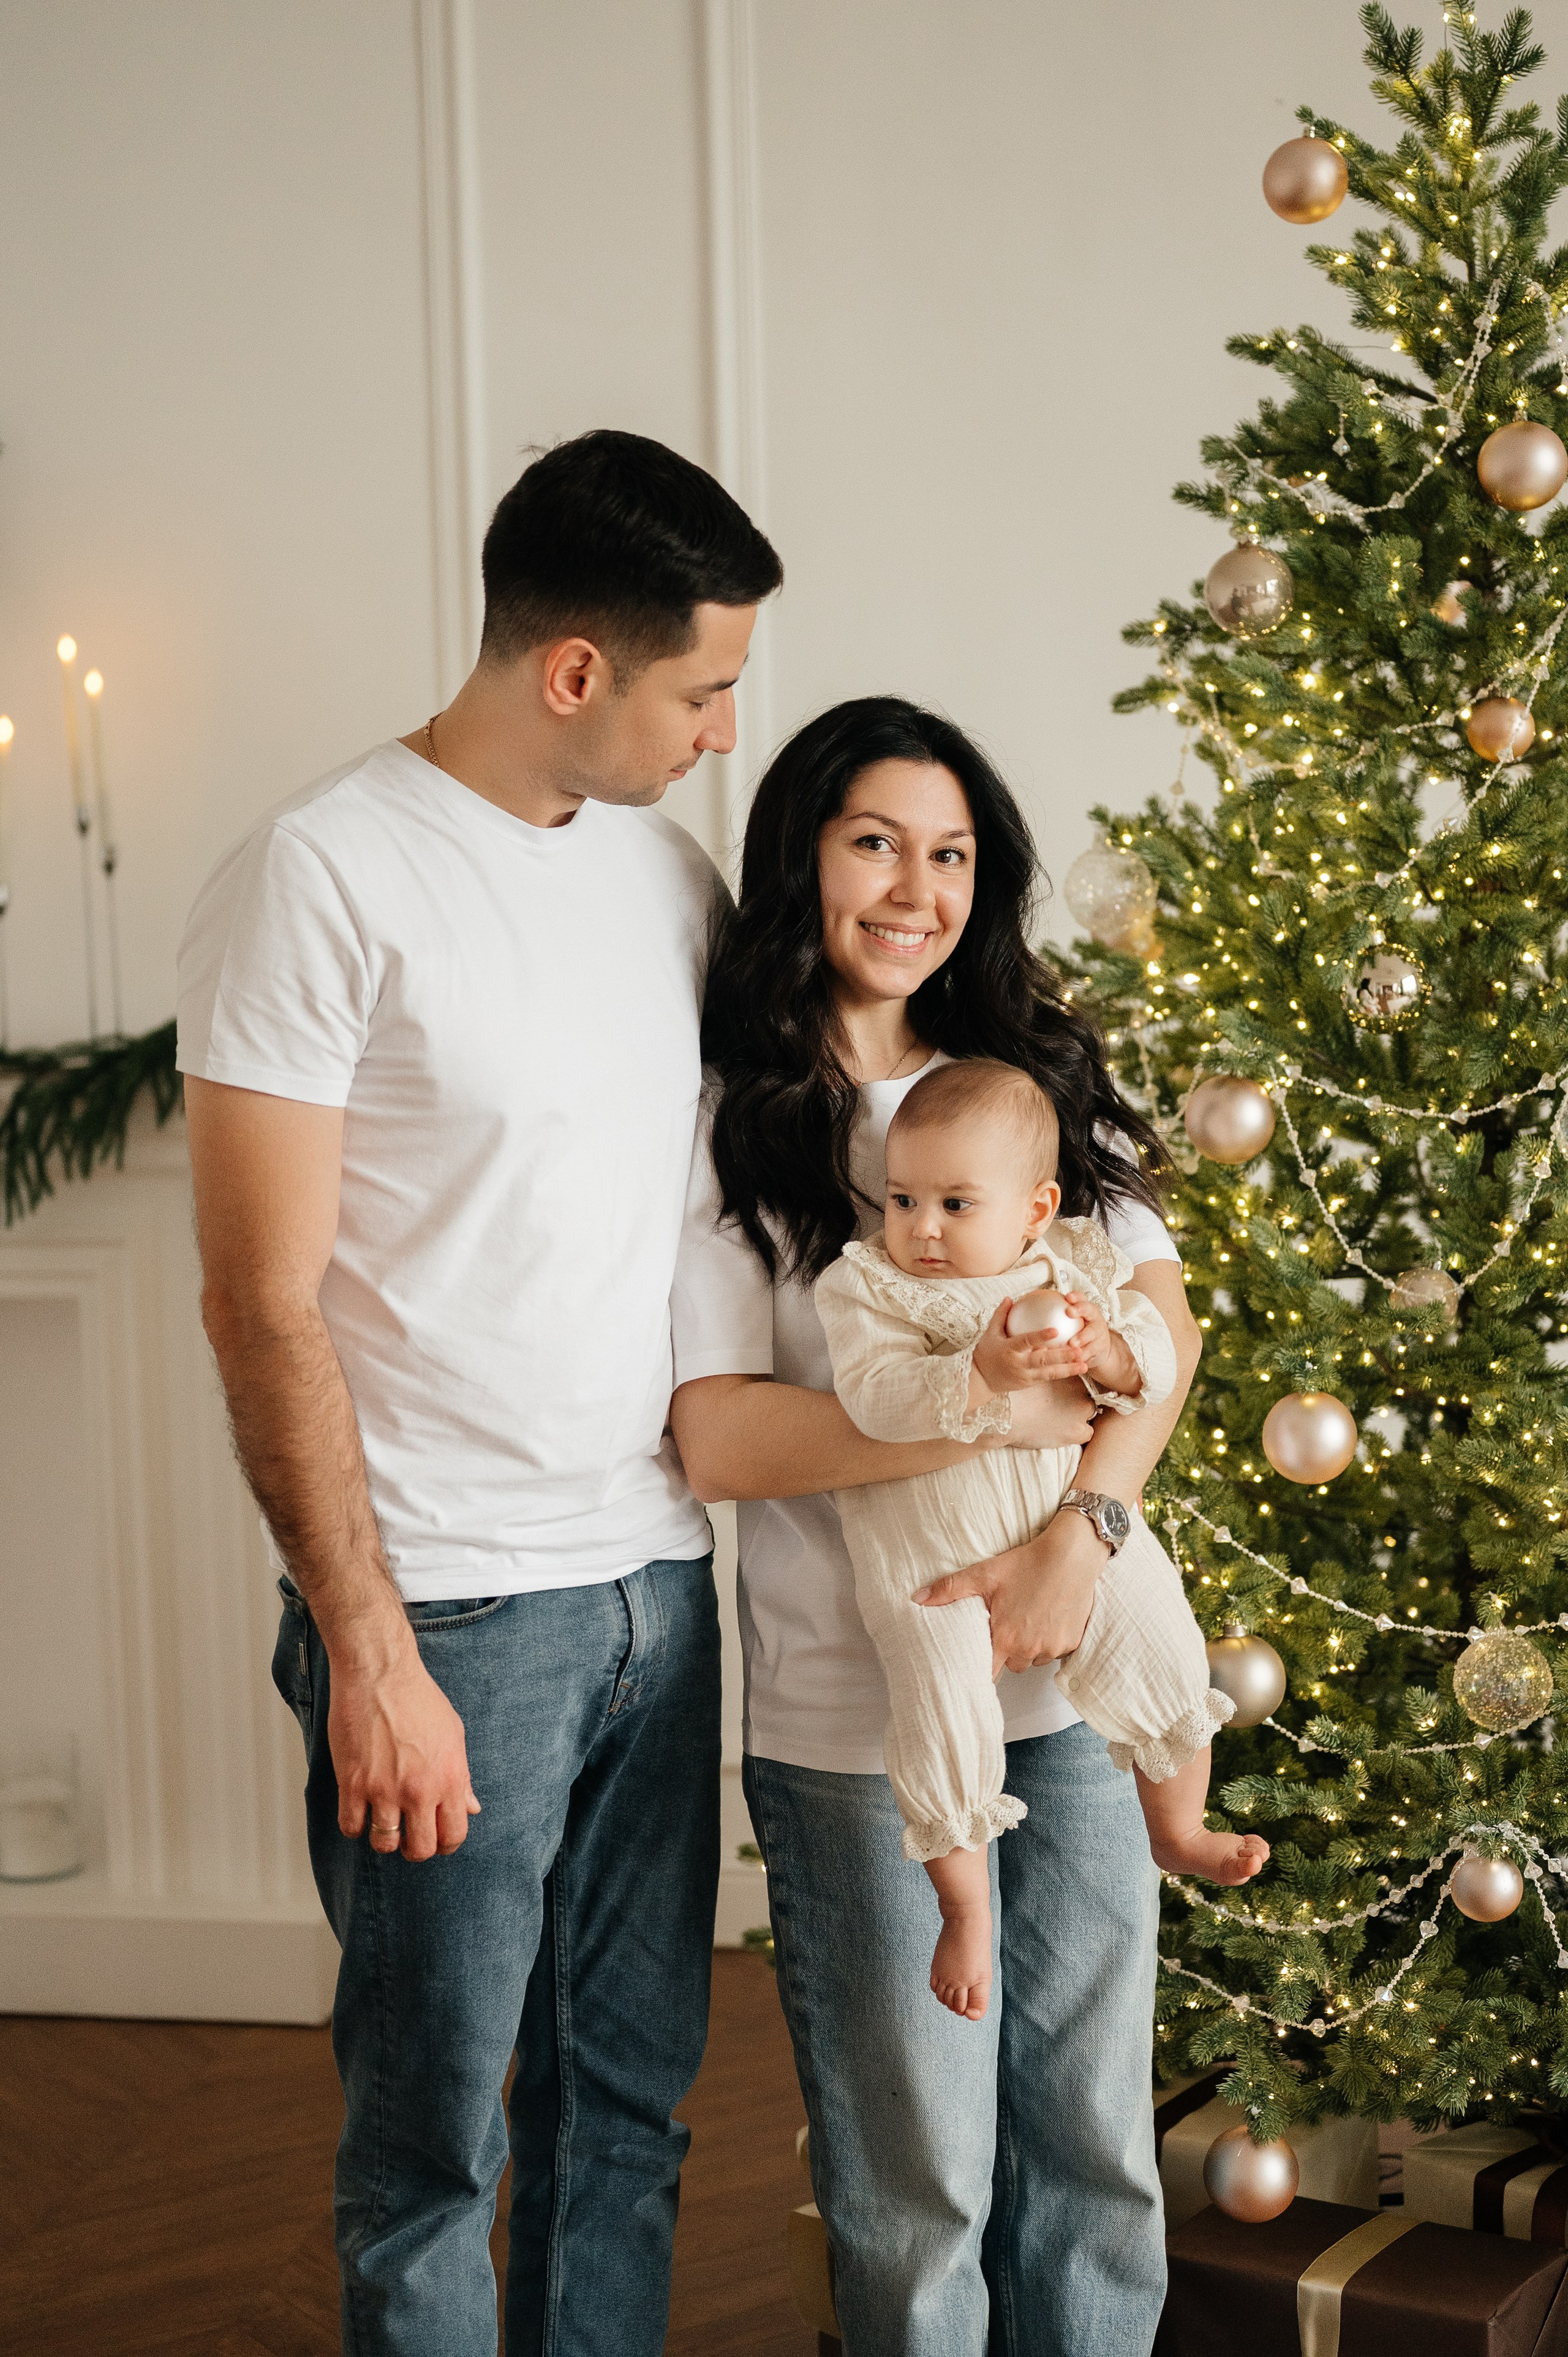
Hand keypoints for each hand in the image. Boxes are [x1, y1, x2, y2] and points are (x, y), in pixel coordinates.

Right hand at [328, 1631, 481, 1861]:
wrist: (380, 1675)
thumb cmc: (418, 1698)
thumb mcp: (454, 1734)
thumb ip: (462, 1776)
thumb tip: (471, 1807)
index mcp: (450, 1779)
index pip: (453, 1835)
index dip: (445, 1845)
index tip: (436, 1840)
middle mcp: (420, 1791)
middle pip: (419, 1849)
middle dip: (414, 1849)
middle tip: (408, 1838)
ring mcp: (384, 1790)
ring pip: (383, 1843)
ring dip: (384, 1839)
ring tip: (383, 1822)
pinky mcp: (353, 1783)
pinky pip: (351, 1827)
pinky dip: (355, 1825)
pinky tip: (359, 1810)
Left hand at [913, 1507, 1108, 1676]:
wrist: (1073, 1554)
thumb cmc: (1029, 1563)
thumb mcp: (985, 1573)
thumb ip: (950, 1589)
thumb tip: (918, 1599)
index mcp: (1005, 1637)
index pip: (987, 1672)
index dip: (980, 1669)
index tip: (977, 1663)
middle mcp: (1029, 1649)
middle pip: (1012, 1664)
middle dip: (1007, 1649)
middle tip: (1007, 1623)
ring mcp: (1052, 1648)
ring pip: (1033, 1658)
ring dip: (1029, 1645)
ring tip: (1028, 1616)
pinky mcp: (1071, 1644)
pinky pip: (1054, 1651)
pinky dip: (1049, 1639)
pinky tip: (1048, 1616)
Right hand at [971, 1299, 1091, 1399]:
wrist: (980, 1380)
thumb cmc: (985, 1354)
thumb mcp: (990, 1333)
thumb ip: (1001, 1315)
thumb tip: (1010, 1297)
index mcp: (1009, 1349)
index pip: (1026, 1342)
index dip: (1041, 1337)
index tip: (1056, 1330)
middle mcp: (1018, 1364)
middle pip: (1043, 1361)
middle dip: (1062, 1356)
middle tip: (1079, 1350)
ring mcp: (1025, 1376)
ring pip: (1049, 1373)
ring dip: (1068, 1369)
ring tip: (1084, 1365)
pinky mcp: (1029, 1383)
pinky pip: (1047, 1378)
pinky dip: (1062, 1374)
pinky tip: (1076, 1369)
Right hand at [1004, 1378, 1095, 1450]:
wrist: (1008, 1415)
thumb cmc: (1015, 1394)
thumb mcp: (1034, 1377)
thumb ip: (1048, 1373)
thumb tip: (1052, 1373)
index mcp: (1069, 1374)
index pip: (1081, 1379)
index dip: (1071, 1388)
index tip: (1061, 1394)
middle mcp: (1080, 1391)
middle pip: (1087, 1395)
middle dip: (1076, 1401)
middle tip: (1058, 1406)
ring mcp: (1080, 1411)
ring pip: (1089, 1413)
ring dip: (1078, 1416)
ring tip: (1059, 1419)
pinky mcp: (1077, 1431)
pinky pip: (1088, 1433)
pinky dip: (1078, 1433)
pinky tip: (1063, 1431)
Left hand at [1061, 1292, 1139, 1395]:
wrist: (1097, 1349)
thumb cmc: (1077, 1332)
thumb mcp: (1069, 1322)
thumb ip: (1054, 1316)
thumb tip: (1028, 1309)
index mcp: (1086, 1309)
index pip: (1081, 1298)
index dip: (1075, 1296)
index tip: (1067, 1297)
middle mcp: (1094, 1318)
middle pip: (1089, 1310)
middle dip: (1080, 1309)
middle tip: (1069, 1311)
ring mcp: (1099, 1333)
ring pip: (1091, 1333)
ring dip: (1082, 1337)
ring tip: (1072, 1343)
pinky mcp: (1100, 1348)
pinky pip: (1089, 1352)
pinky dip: (1080, 1355)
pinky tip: (1069, 1360)